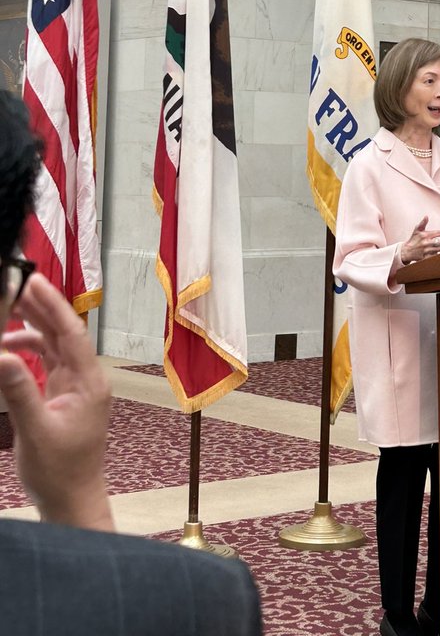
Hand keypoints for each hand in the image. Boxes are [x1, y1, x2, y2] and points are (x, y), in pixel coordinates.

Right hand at [0, 273, 112, 530]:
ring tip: (7, 314)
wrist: (72, 500)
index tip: (34, 281)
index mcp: (88, 381)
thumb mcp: (35, 430)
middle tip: (16, 286)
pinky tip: (8, 351)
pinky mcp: (64, 396)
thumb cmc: (60, 471)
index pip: (71, 333)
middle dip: (41, 309)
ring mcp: (76, 387)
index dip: (52, 305)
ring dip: (33, 330)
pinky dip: (29, 353)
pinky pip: (47, 364)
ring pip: (54, 347)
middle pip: (64, 334)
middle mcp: (86, 378)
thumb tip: (2, 354)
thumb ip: (19, 391)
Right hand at [400, 216, 439, 264]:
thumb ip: (422, 223)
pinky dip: (439, 254)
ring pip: (439, 249)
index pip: (436, 233)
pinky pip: (435, 256)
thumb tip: (426, 216)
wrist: (407, 251)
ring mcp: (426, 251)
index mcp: (424, 235)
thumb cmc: (413, 239)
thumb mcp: (417, 230)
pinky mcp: (426, 257)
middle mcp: (425, 243)